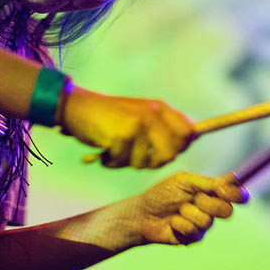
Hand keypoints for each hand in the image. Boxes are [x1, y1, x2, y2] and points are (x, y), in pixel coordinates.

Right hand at [59, 86, 196, 167]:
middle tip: (141, 158)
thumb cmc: (109, 116)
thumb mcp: (140, 113)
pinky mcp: (121, 137)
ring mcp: (137, 126)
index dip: (182, 145)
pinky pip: (124, 163)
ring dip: (128, 162)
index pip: (188, 131)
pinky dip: (112, 161)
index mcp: (159, 108)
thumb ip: (162, 125)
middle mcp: (152, 115)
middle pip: (171, 153)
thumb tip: (191, 138)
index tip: (169, 151)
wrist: (78, 107)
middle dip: (155, 162)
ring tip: (117, 149)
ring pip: (145, 163)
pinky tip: (105, 150)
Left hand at [133, 172, 248, 245]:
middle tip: (194, 199)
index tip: (225, 191)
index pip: (235, 195)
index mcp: (211, 192)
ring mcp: (204, 224)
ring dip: (189, 213)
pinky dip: (180, 223)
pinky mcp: (195, 238)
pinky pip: (194, 231)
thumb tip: (235, 178)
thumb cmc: (162, 194)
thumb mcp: (184, 182)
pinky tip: (172, 223)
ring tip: (177, 210)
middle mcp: (211, 208)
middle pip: (227, 211)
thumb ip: (209, 182)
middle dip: (209, 204)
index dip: (236, 194)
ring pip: (208, 221)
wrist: (143, 214)